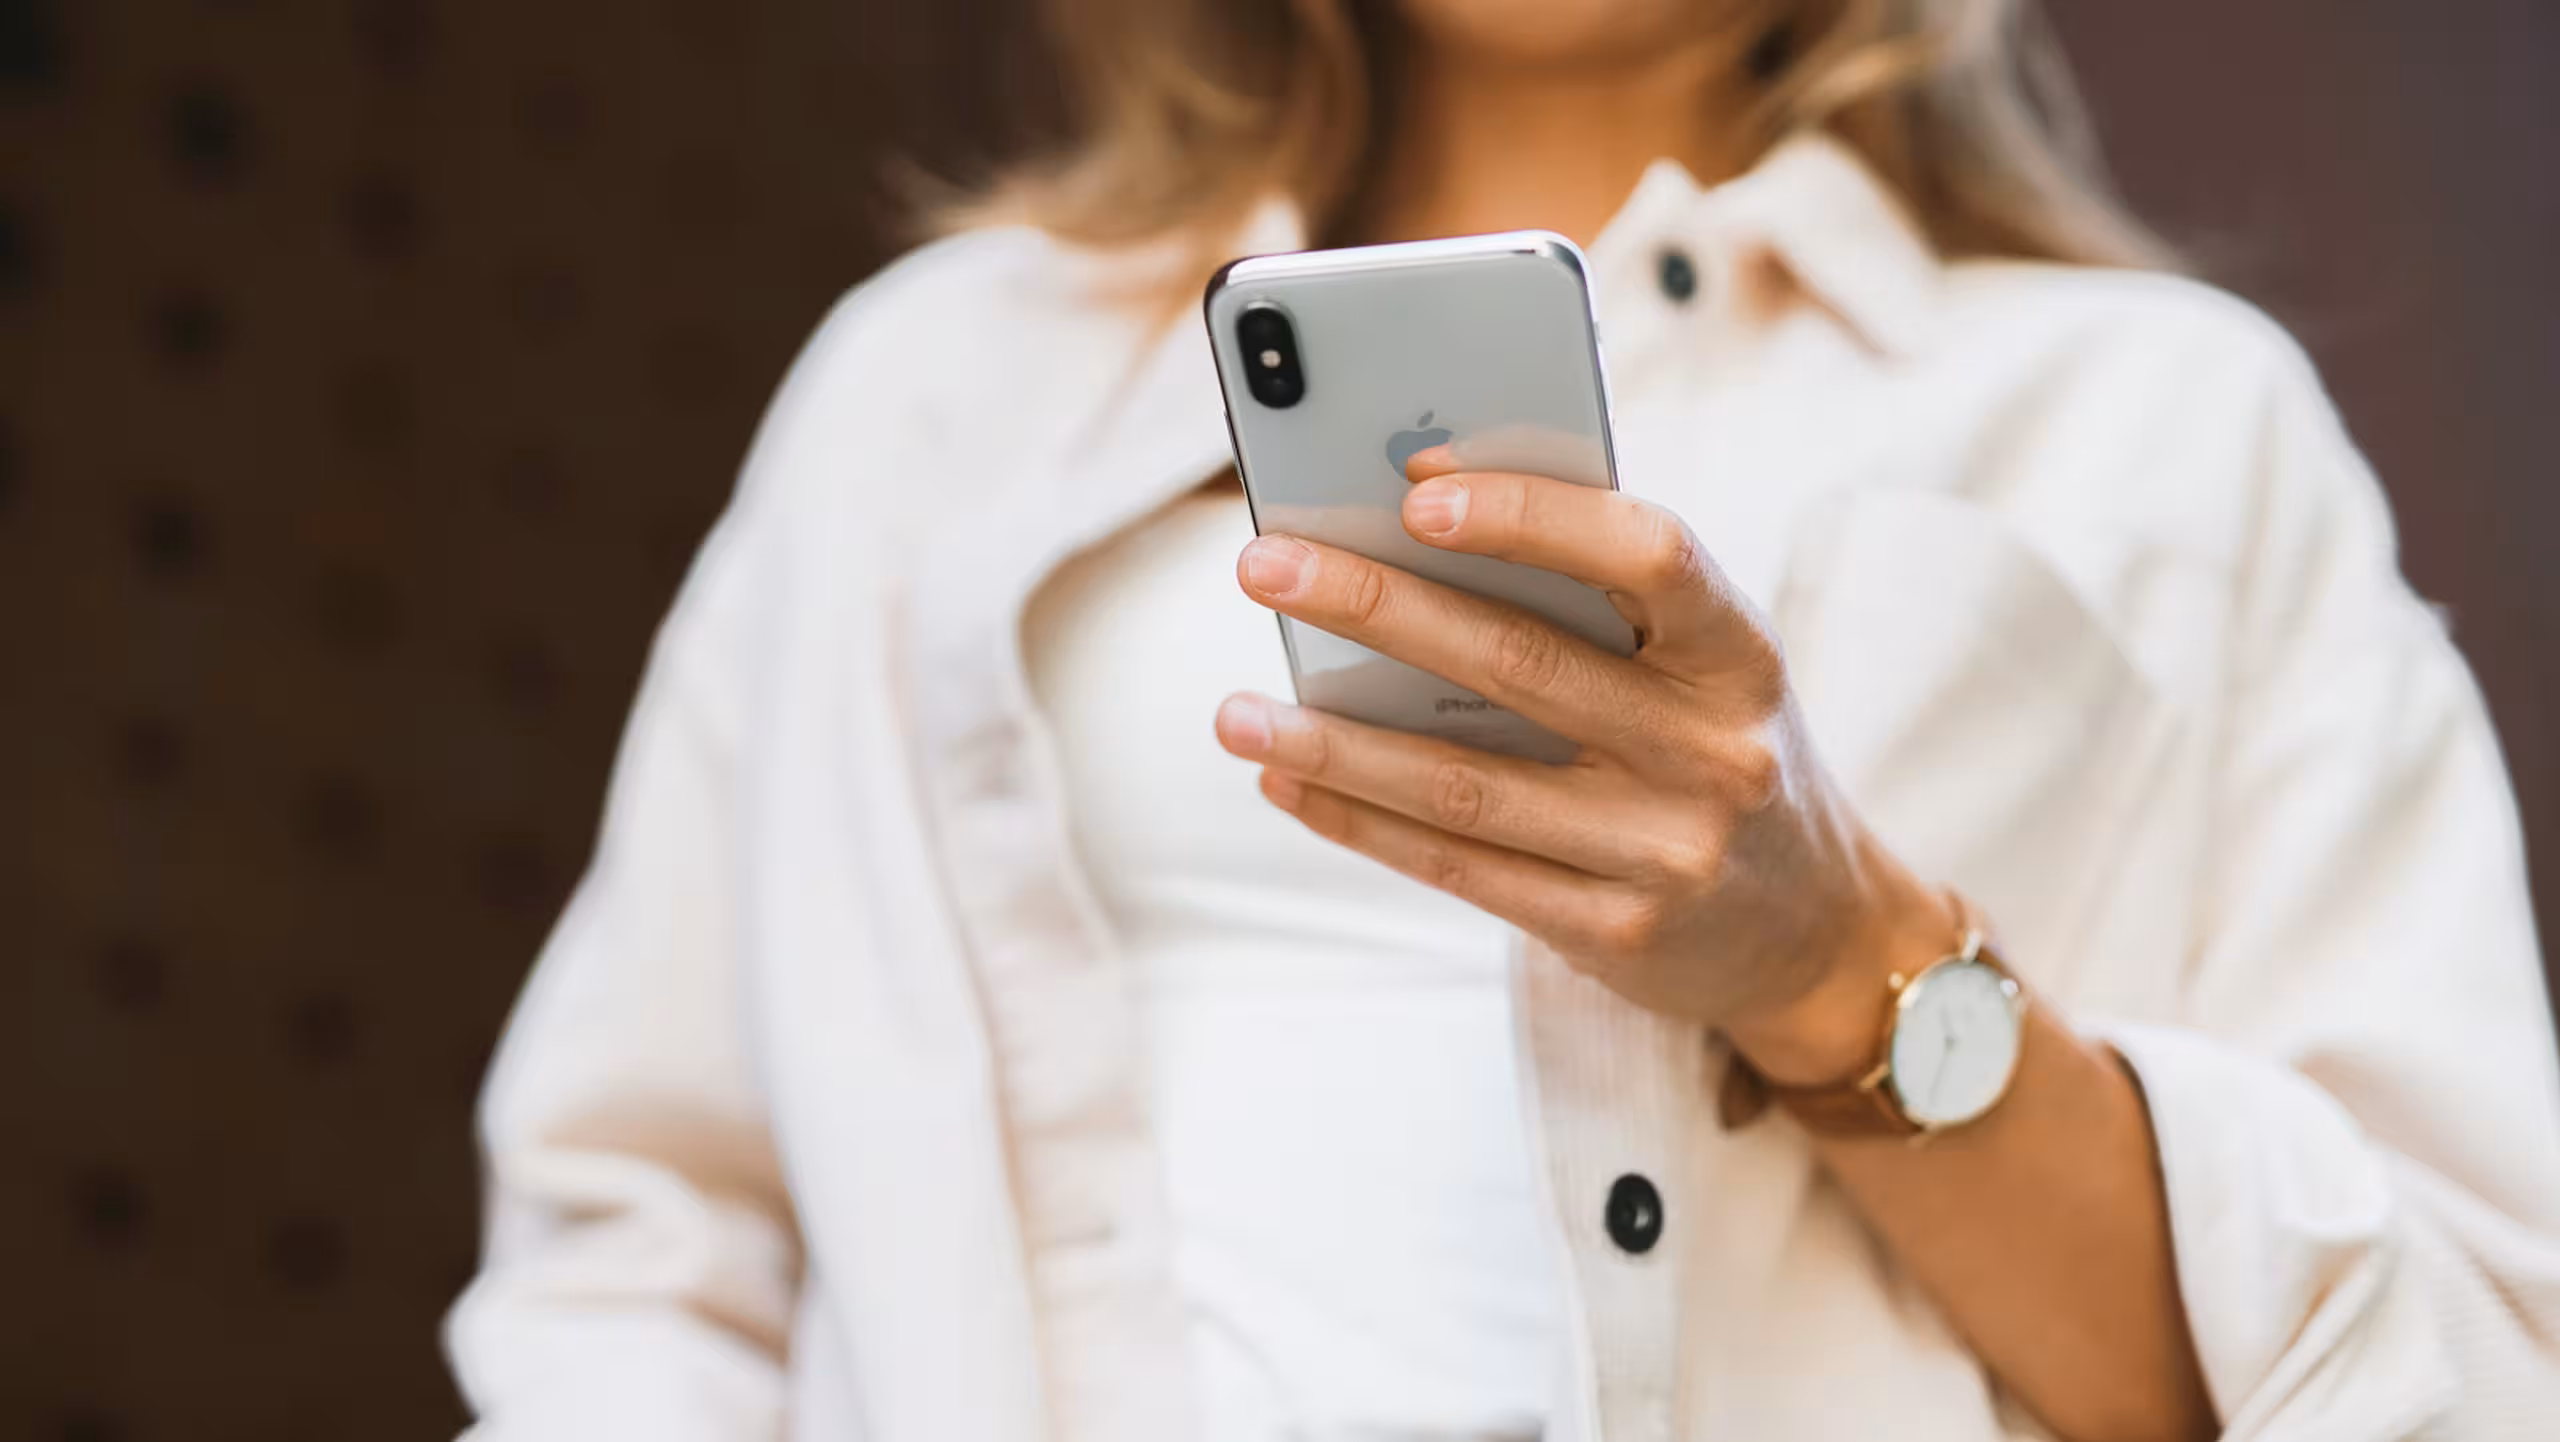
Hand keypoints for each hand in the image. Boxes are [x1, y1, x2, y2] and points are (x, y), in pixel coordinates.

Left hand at [1215, 450, 1952, 1084]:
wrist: (1818, 934)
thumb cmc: (1721, 754)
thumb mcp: (1705, 670)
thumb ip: (1599, 605)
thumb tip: (1417, 521)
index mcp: (1740, 654)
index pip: (1651, 555)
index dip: (1534, 516)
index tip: (1417, 486)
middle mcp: (1713, 751)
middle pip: (1522, 665)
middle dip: (1377, 607)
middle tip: (1263, 567)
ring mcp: (1664, 851)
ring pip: (1466, 785)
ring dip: (1334, 741)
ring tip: (1234, 710)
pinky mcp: (1614, 933)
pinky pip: (1459, 866)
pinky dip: (1360, 819)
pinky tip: (1288, 779)